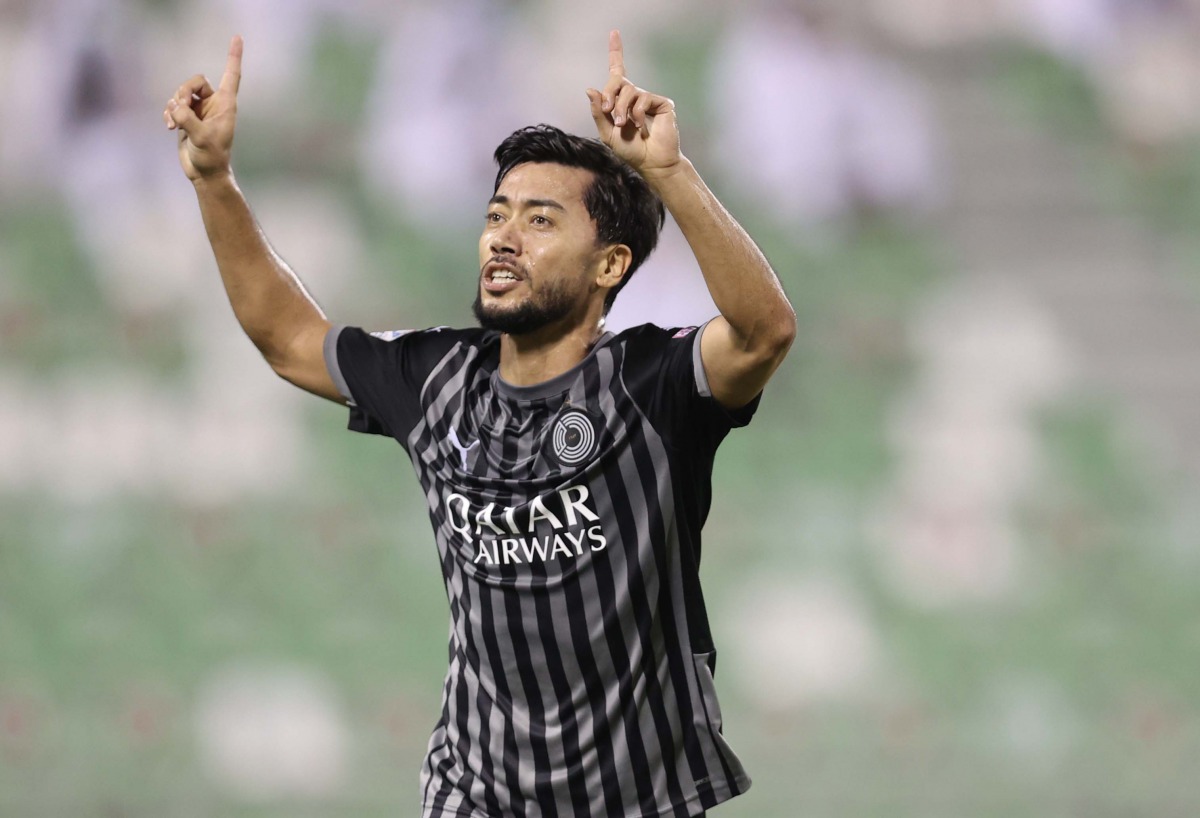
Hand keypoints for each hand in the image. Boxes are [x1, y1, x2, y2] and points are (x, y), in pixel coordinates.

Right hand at [163, 36, 242, 181]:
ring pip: (181, 93)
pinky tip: (169, 126)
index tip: (238, 37)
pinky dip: (168, 113)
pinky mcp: (187, 118)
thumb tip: (176, 107)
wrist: (204, 173)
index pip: (231, 75)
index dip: (233, 56)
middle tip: (179, 109)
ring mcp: (199, 111)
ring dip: (173, 106)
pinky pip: (173, 105)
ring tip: (174, 124)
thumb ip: (189, 120)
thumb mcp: (202, 138)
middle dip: (183, 91)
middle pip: (195, 81)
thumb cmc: (211, 157)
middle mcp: (213, 104)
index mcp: (226, 105)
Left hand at [586, 30, 682, 181]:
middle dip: (610, 94)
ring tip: (624, 125)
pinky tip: (641, 125)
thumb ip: (599, 112)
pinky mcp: (662, 103)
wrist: (651, 162)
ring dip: (622, 108)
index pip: (618, 72)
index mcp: (621, 100)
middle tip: (610, 112)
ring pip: (629, 91)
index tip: (614, 32)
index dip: (616, 52)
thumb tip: (590, 89)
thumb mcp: (607, 133)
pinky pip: (643, 99)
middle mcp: (635, 96)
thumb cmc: (631, 150)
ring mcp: (649, 98)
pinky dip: (637, 113)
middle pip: (618, 81)